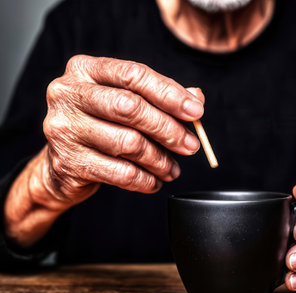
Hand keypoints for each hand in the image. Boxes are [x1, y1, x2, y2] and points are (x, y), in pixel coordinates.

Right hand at [43, 55, 203, 206]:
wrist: (62, 164)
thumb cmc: (100, 125)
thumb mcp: (125, 102)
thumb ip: (160, 96)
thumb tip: (196, 98)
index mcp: (85, 70)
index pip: (134, 75)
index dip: (169, 94)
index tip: (196, 112)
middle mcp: (68, 94)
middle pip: (131, 107)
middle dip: (169, 129)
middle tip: (191, 145)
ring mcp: (64, 128)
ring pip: (129, 143)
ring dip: (160, 160)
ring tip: (173, 169)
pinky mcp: (68, 162)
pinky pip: (120, 173)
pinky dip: (145, 180)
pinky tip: (155, 181)